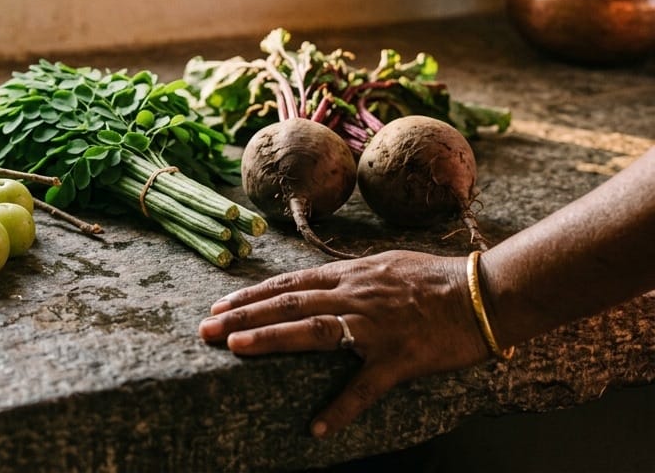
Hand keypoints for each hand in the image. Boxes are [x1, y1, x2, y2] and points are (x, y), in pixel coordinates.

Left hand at [198, 250, 488, 436]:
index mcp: (351, 275)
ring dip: (270, 340)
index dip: (251, 295)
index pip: (289, 284)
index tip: (219, 305)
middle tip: (205, 327)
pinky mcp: (398, 358)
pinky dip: (340, 409)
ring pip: (312, 331)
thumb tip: (322, 282)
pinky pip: (364, 388)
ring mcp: (374, 326)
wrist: (486, 292)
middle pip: (287, 304)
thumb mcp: (386, 264)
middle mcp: (354, 295)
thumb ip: (351, 276)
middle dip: (242, 315)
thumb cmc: (439, 278)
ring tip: (234, 349)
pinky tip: (317, 428)